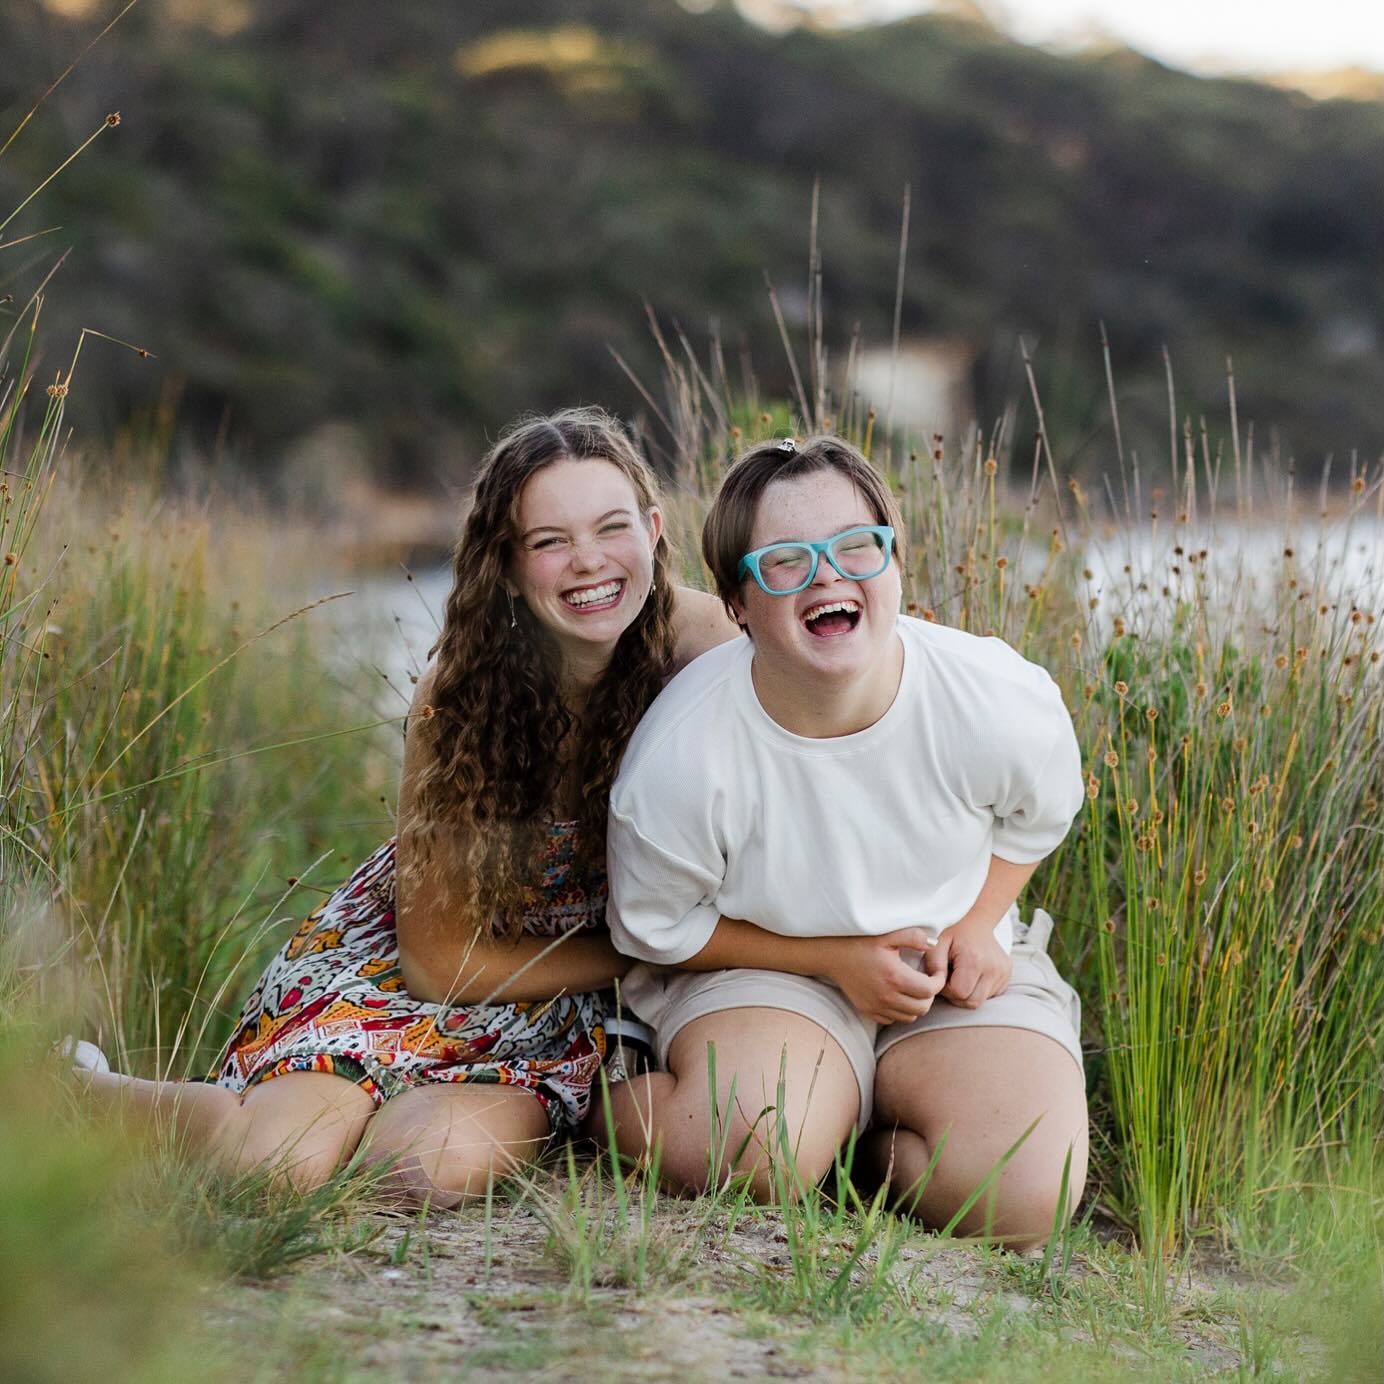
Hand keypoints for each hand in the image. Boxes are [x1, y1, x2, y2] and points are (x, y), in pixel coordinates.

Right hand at [821, 929, 945, 1024]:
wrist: (832, 955)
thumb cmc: (860, 942)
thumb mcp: (888, 934)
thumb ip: (913, 937)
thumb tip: (934, 945)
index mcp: (895, 977)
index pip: (930, 990)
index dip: (938, 981)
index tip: (934, 971)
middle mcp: (886, 996)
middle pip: (923, 1007)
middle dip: (929, 994)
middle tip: (926, 979)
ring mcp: (876, 1006)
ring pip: (909, 1017)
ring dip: (916, 1004)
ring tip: (912, 987)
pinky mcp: (867, 1011)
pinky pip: (892, 1020)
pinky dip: (899, 1011)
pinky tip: (897, 995)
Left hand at [923, 918, 1011, 1008]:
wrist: (979, 925)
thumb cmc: (956, 936)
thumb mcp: (938, 944)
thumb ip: (934, 965)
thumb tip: (937, 984)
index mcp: (974, 960)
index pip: (959, 993)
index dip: (947, 989)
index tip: (945, 976)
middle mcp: (993, 969)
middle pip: (972, 1002)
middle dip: (958, 996)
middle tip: (953, 979)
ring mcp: (1003, 974)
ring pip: (981, 1001)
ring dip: (969, 993)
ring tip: (963, 976)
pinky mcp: (1007, 977)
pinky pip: (990, 996)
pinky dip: (979, 990)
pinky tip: (974, 976)